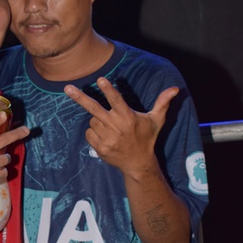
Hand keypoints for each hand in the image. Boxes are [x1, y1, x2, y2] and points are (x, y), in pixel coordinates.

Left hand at [64, 77, 178, 175]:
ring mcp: (106, 138)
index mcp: (128, 117)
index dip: (108, 89)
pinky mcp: (100, 147)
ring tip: (110, 127)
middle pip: (94, 108)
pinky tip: (105, 136)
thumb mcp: (157, 121)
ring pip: (92, 121)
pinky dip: (94, 133)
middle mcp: (116, 126)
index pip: (116, 100)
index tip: (100, 79)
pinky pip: (89, 134)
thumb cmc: (147, 138)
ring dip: (97, 121)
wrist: (138, 163)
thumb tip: (176, 88)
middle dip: (80, 97)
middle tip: (67, 87)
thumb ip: (163, 103)